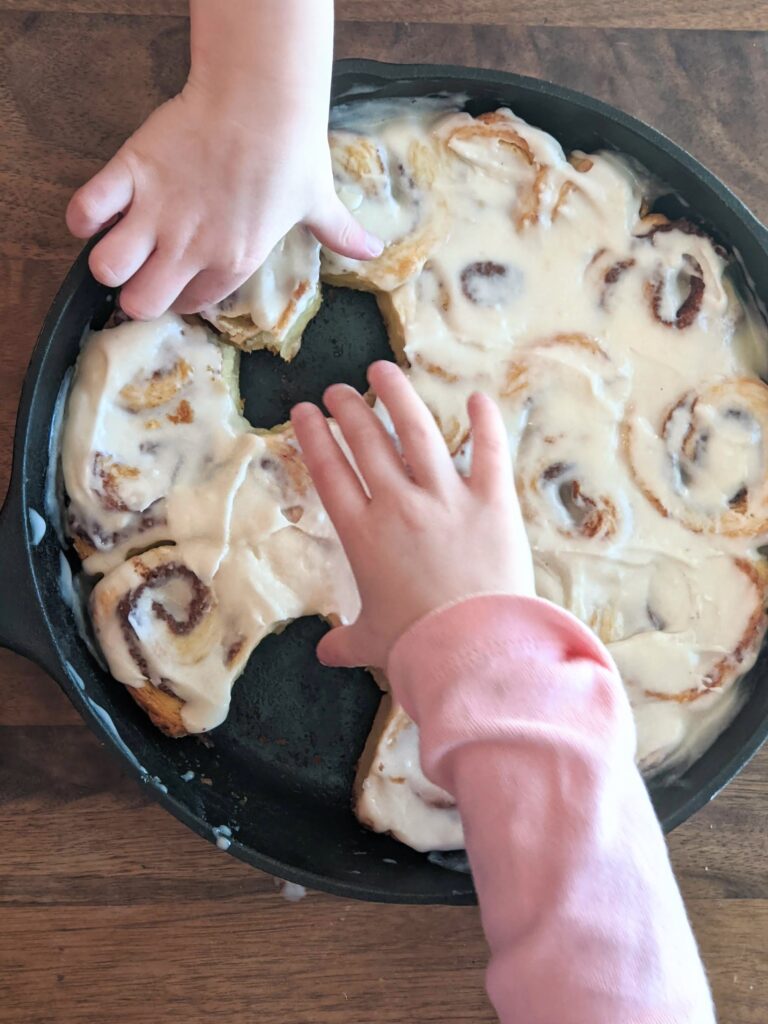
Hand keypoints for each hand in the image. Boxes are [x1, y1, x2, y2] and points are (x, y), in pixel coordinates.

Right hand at [66, 79, 380, 320]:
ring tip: (119, 249)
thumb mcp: (318, 200)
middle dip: (138, 297)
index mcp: (234, 260)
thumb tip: (374, 251)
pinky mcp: (132, 174)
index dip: (182, 298)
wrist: (261, 95)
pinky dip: (84, 217)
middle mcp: (191, 246)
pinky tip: (98, 213)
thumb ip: (340, 235)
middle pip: (142, 303)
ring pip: (108, 269)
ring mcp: (158, 212)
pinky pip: (88, 210)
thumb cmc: (293, 150)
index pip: (193, 305)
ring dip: (109, 264)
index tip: (180, 284)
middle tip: (144, 275)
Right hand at [291, 362, 535, 669]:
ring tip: (382, 370)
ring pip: (416, 430)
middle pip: (366, 442)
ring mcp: (446, 496)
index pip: (329, 472)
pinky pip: (488, 450)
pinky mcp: (492, 500)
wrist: (472, 648)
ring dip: (396, 395)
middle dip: (348, 410)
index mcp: (362, 534)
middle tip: (339, 391)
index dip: (313, 436)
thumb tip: (324, 654)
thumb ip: (345, 641)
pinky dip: (485, 421)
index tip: (305, 412)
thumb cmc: (417, 647)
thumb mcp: (373, 642)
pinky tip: (478, 397)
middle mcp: (398, 504)